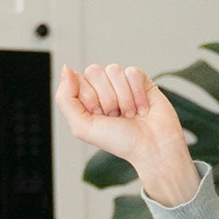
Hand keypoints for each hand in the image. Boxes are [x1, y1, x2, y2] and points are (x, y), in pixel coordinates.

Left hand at [55, 62, 199, 207]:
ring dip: (124, 98)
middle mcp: (104, 89)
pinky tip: (143, 108)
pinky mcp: (141, 81)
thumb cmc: (121, 143)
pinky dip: (138, 93)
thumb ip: (65, 99)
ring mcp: (123, 84)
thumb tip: (66, 68)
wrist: (153, 149)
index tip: (100, 117)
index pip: (77, 79)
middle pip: (95, 71)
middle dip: (107, 98)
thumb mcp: (83, 127)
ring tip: (131, 115)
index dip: (89, 98)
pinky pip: (132, 72)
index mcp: (88, 99)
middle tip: (116, 117)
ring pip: (114, 70)